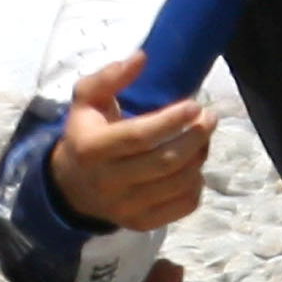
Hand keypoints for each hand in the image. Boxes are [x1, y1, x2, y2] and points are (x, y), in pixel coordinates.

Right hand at [48, 52, 215, 229]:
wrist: (71, 186)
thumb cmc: (85, 133)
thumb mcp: (86, 100)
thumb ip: (109, 77)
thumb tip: (141, 58)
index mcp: (92, 149)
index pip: (139, 137)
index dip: (170, 121)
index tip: (194, 105)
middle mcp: (108, 183)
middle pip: (164, 162)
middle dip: (195, 138)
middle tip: (210, 118)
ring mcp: (125, 208)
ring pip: (177, 184)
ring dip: (199, 158)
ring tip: (203, 138)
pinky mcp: (141, 224)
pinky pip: (182, 206)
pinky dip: (196, 185)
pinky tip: (194, 167)